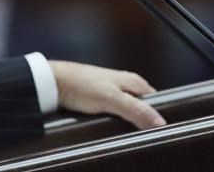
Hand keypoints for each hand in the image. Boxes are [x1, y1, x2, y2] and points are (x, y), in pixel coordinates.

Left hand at [50, 60, 164, 128]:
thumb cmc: (80, 85)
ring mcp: (113, 91)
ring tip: (122, 130)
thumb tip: (159, 121)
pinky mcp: (102, 99)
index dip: (157, 116)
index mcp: (134, 81)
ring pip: (129, 111)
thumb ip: (136, 110)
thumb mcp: (112, 99)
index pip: (157, 101)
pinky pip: (116, 113)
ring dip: (128, 122)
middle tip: (137, 133)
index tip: (155, 130)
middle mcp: (126, 84)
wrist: (54, 82)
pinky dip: (115, 120)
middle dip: (142, 120)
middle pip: (143, 107)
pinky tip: (110, 125)